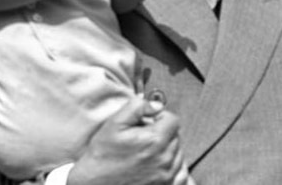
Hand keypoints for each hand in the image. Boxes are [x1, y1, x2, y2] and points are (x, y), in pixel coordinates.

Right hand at [68, 96, 188, 184]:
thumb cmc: (101, 157)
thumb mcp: (113, 125)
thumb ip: (137, 107)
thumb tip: (157, 104)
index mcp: (154, 141)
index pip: (172, 120)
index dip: (160, 118)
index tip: (147, 124)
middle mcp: (164, 159)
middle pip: (175, 137)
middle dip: (162, 134)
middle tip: (143, 139)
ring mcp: (166, 176)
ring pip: (178, 155)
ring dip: (167, 151)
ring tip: (146, 154)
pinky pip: (180, 174)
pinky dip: (172, 168)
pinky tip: (156, 166)